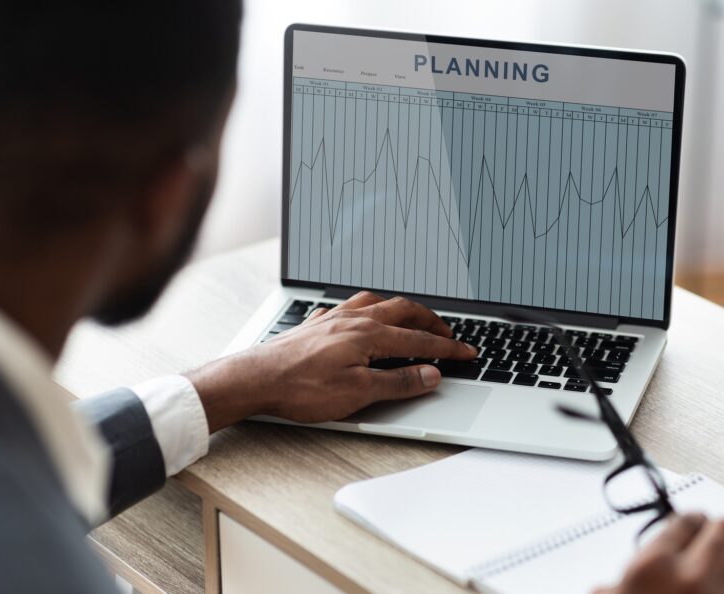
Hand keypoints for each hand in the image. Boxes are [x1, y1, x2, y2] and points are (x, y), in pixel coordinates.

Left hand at [186, 291, 477, 432]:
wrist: (256, 379)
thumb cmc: (301, 387)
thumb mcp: (358, 393)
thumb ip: (398, 382)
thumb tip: (430, 374)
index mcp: (370, 335)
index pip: (420, 339)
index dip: (447, 348)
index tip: (467, 353)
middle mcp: (355, 319)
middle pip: (404, 310)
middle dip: (430, 320)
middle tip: (447, 332)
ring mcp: (335, 318)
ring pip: (377, 302)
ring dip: (401, 308)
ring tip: (412, 316)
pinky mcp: (316, 324)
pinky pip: (350, 307)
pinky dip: (368, 309)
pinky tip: (363, 317)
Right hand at [595, 514, 723, 593]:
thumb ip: (615, 582)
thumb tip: (611, 585)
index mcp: (656, 565)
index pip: (686, 519)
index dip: (687, 517)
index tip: (685, 520)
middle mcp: (692, 577)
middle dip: (715, 528)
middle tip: (705, 532)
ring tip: (712, 563)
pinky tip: (715, 586)